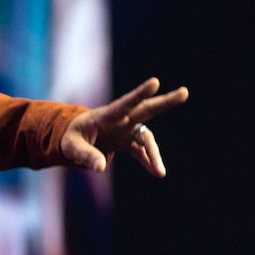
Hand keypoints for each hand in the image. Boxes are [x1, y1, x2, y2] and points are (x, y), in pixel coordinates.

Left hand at [60, 77, 188, 176]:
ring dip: (154, 153)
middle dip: (165, 102)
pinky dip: (148, 161)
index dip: (140, 94)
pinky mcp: (127, 142)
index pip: (124, 104)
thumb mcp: (71, 147)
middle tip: (184, 92)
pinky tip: (157, 173)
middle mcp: (120, 120)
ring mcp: (126, 130)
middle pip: (145, 110)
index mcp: (105, 115)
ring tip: (160, 172)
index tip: (155, 82)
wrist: (74, 140)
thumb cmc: (70, 138)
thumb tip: (100, 167)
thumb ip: (85, 155)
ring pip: (146, 137)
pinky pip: (141, 152)